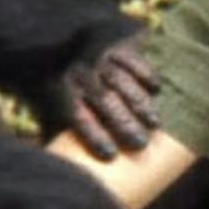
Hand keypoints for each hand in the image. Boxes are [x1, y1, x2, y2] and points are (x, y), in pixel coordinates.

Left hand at [61, 32, 160, 159]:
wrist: (66, 42)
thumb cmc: (64, 87)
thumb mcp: (52, 107)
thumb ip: (60, 133)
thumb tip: (69, 166)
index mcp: (63, 91)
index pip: (79, 116)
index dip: (95, 137)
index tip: (111, 156)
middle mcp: (80, 73)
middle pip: (105, 101)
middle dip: (124, 124)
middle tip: (141, 144)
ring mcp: (99, 56)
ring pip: (122, 82)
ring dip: (140, 105)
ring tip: (155, 124)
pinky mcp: (115, 44)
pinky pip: (134, 60)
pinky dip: (146, 74)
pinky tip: (156, 89)